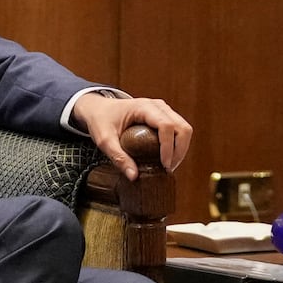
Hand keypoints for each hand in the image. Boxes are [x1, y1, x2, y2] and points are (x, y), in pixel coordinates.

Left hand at [72, 93, 192, 178]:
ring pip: (184, 129)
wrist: (98, 109)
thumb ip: (118, 157)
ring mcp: (163, 110)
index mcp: (144, 107)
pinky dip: (178, 145)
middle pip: (182, 127)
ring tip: (168, 166)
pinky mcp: (164, 116)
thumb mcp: (104, 140)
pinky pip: (179, 130)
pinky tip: (167, 158)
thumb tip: (133, 176)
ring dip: (181, 149)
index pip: (166, 126)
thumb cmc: (100, 120)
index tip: (164, 165)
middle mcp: (158, 106)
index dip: (169, 147)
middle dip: (179, 150)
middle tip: (168, 169)